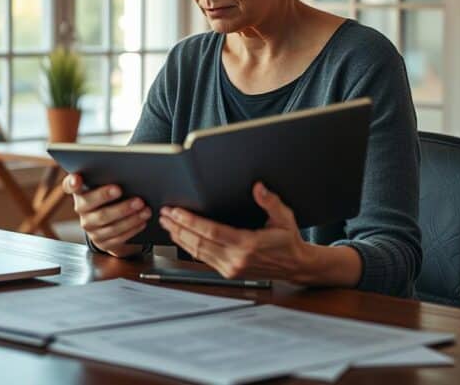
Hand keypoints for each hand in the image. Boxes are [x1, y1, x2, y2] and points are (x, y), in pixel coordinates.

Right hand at [63, 173, 150, 257]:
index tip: (77, 179)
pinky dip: (132, 228)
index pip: (69, 186)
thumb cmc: (113, 198)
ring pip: (107, 222)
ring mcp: (91, 228)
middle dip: (105, 196)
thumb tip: (127, 170)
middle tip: (120, 189)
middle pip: (90, 204)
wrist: (114, 223)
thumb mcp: (108, 186)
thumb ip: (109, 178)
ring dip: (127, 215)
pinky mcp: (102, 242)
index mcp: (81, 192)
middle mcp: (82, 210)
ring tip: (143, 207)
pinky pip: (117, 237)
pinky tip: (142, 221)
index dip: (72, 183)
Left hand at [158, 181, 318, 281]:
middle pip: (198, 242)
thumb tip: (258, 187)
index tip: (176, 211)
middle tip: (164, 213)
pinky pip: (203, 258)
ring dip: (179, 237)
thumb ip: (270, 201)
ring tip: (166, 223)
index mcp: (248, 245)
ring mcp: (230, 268)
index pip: (211, 232)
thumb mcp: (285, 217)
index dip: (190, 221)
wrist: (295, 266)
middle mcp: (236, 259)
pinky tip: (181, 236)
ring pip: (197, 252)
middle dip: (178, 227)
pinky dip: (188, 246)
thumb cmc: (289, 241)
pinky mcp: (228, 272)